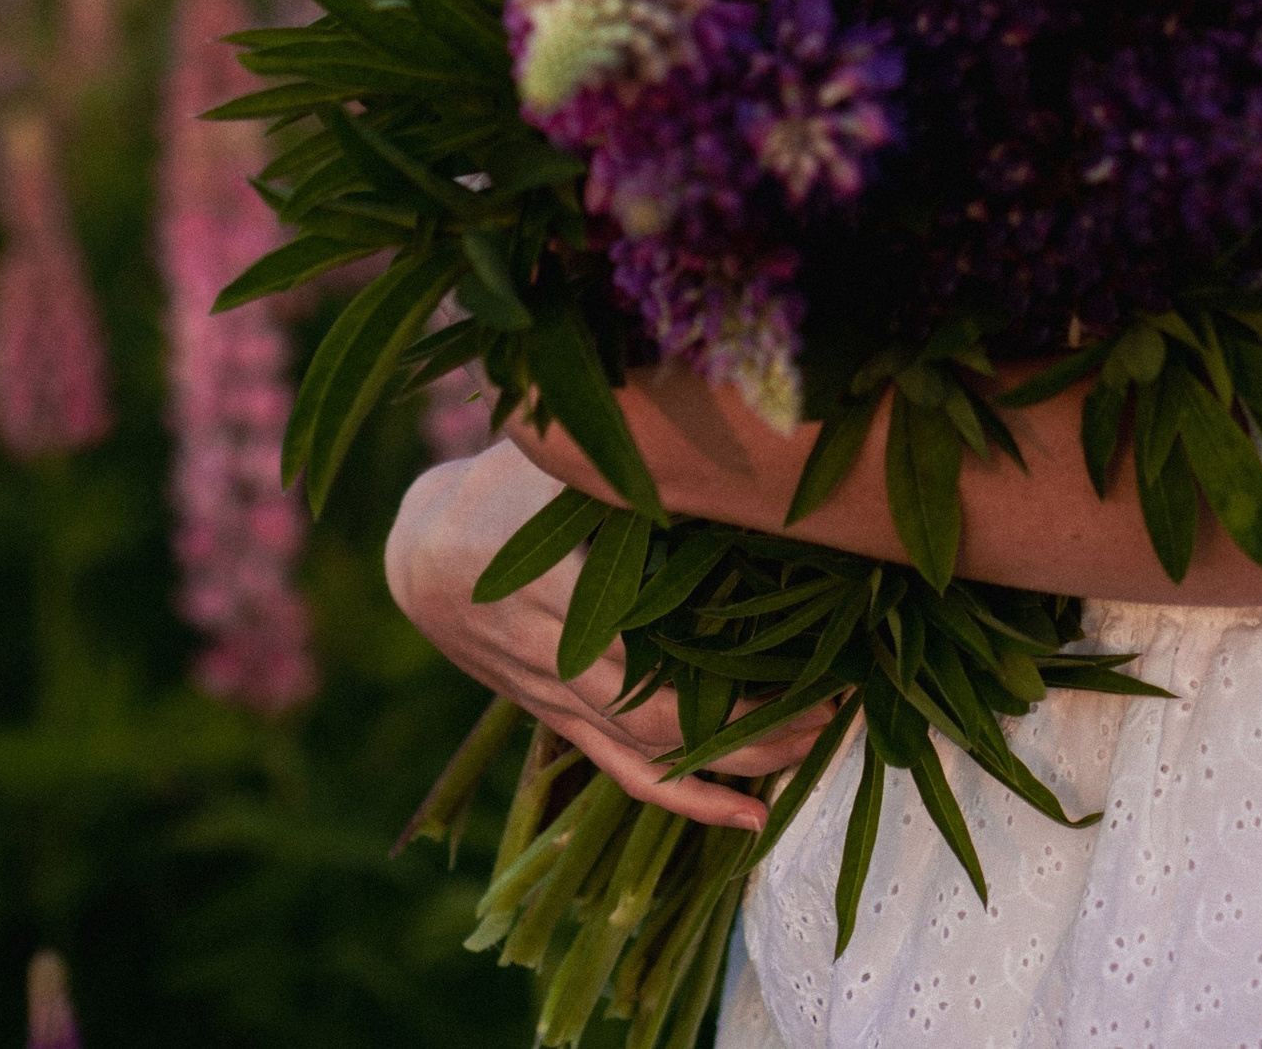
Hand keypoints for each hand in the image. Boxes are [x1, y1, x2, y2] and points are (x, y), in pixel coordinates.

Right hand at [384, 437, 833, 828]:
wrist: (422, 549)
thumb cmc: (505, 485)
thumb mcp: (557, 458)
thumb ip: (628, 463)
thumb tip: (734, 446)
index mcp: (546, 581)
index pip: (648, 632)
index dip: (730, 646)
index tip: (812, 629)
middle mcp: (550, 655)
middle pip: (663, 707)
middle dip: (756, 712)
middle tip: (840, 691)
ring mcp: (557, 701)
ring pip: (653, 751)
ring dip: (739, 757)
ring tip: (819, 740)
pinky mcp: (562, 722)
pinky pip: (628, 774)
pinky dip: (690, 800)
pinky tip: (750, 815)